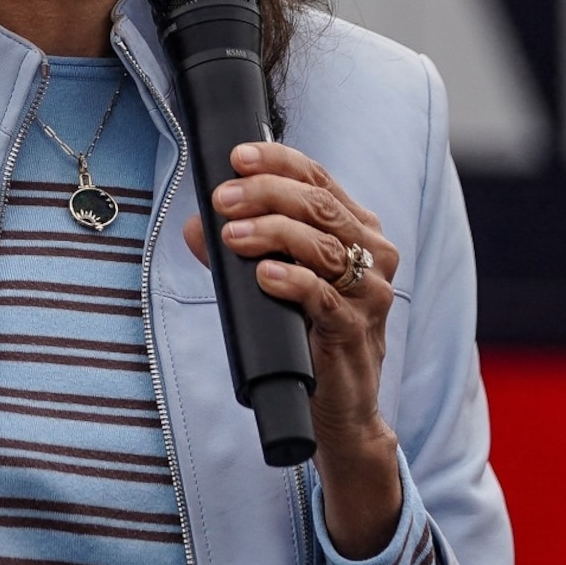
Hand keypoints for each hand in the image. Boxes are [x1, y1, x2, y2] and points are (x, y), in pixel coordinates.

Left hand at [182, 142, 403, 555]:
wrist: (338, 408)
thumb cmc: (305, 335)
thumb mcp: (269, 284)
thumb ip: (236, 251)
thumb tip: (193, 225)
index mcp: (355, 230)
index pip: (319, 178)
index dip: (277, 161)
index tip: (235, 156)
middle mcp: (371, 255)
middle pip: (320, 205)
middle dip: (266, 194)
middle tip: (223, 197)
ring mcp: (369, 294)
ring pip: (324, 245)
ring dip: (273, 232)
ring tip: (232, 235)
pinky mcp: (356, 332)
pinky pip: (325, 298)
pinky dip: (292, 281)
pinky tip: (264, 275)